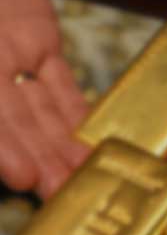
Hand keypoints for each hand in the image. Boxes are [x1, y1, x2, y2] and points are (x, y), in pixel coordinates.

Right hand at [0, 0, 89, 198]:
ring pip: (42, 112)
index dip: (3, 149)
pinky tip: (89, 137)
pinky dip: (74, 111)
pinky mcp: (40, 43)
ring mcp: (13, 59)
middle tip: (66, 192)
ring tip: (83, 175)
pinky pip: (59, 83)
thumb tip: (3, 97)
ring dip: (63, 145)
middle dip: (42, 161)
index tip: (23, 178)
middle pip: (17, 126)